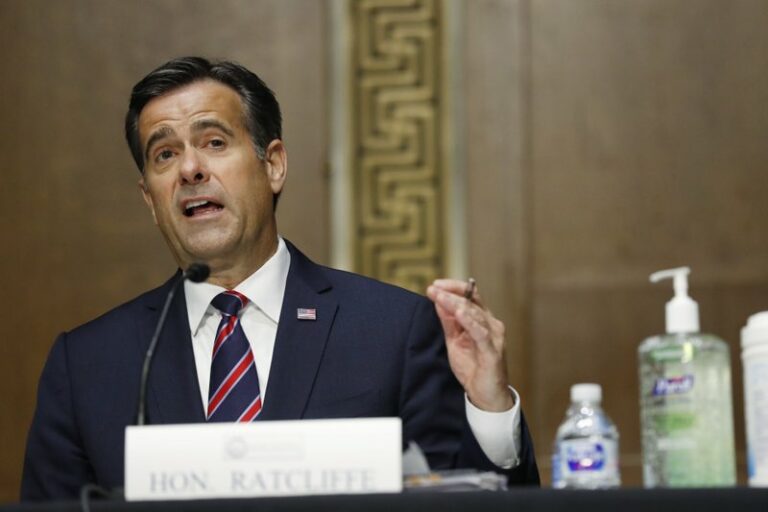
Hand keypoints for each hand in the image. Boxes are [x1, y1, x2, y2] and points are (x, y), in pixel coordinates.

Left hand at [426, 279, 513, 411]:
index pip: (470, 296)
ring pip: (475, 315)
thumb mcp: (455, 341)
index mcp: (482, 320)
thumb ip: (448, 322)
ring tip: (441, 296)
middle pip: (470, 303)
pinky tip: (459, 313)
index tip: (435, 285)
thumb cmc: (472, 367)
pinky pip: (481, 333)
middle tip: (432, 289)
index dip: (453, 288)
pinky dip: (470, 322)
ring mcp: (494, 337)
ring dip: (456, 304)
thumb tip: (438, 301)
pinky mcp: (492, 352)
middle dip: (449, 294)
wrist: (485, 395)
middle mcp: (491, 325)